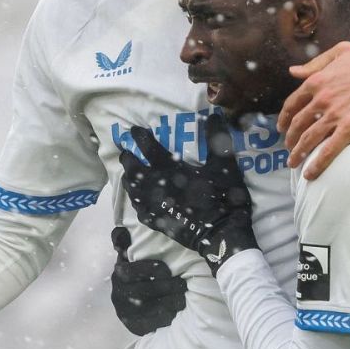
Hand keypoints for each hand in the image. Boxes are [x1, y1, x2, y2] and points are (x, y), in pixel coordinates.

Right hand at [109, 226, 187, 335]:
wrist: (132, 303)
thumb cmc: (139, 274)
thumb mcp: (132, 257)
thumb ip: (126, 243)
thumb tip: (120, 230)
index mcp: (120, 275)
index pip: (130, 271)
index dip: (150, 270)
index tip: (167, 270)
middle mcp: (119, 294)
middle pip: (143, 291)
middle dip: (167, 288)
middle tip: (184, 285)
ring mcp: (125, 312)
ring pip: (149, 309)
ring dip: (169, 303)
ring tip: (183, 298)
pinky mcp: (134, 326)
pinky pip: (150, 324)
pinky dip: (165, 318)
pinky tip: (176, 313)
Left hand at [118, 112, 258, 272]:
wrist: (221, 233)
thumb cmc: (223, 197)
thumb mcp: (225, 165)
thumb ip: (217, 139)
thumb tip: (215, 115)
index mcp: (171, 170)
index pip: (150, 148)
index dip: (141, 138)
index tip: (133, 130)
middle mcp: (156, 186)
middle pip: (135, 170)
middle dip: (128, 159)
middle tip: (124, 152)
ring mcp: (155, 205)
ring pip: (133, 190)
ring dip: (128, 179)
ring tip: (127, 173)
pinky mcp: (158, 221)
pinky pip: (139, 209)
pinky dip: (135, 201)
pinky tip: (137, 199)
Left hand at [277, 42, 349, 179]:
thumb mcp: (340, 51)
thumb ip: (315, 63)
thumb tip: (293, 71)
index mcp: (317, 81)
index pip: (292, 104)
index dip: (284, 118)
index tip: (282, 127)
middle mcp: (322, 99)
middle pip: (298, 124)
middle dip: (290, 139)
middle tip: (288, 148)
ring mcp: (335, 116)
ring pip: (309, 139)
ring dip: (298, 153)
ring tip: (294, 162)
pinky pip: (328, 150)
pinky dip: (317, 164)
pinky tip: (310, 173)